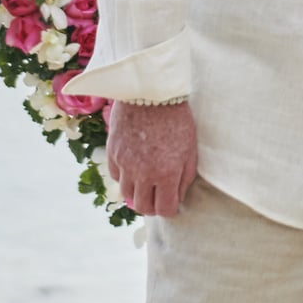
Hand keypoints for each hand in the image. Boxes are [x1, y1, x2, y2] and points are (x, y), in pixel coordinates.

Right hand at [107, 99, 199, 217]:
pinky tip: (133, 168)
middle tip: (157, 199)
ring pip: (126, 194)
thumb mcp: (190, 149)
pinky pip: (115, 175)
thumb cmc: (177, 119)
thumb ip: (185, 178)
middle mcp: (143, 173)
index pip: (165, 210)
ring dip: (137, 193)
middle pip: (142, 207)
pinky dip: (124, 176)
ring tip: (145, 184)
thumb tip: (177, 197)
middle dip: (152, 207)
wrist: (152, 91)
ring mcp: (125, 163)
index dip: (169, 210)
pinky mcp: (113, 152)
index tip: (171, 203)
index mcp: (166, 173)